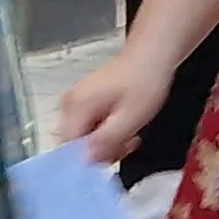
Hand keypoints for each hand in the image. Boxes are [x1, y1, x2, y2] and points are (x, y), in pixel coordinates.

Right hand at [60, 51, 174, 165]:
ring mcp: (76, 103)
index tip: (108, 164)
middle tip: (126, 146)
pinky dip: (106, 134)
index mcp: (76, 107)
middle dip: (101, 152)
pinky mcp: (85, 103)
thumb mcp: (130, 117)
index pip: (67, 150)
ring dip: (107, 144)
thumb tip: (86, 161)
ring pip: (84, 139)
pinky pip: (89, 129)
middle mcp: (69, 105)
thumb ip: (107, 140)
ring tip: (129, 136)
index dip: (87, 162)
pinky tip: (124, 129)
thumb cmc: (144, 80)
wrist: (152, 54)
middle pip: (75, 146)